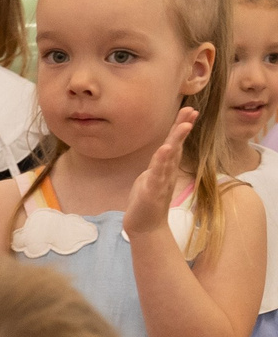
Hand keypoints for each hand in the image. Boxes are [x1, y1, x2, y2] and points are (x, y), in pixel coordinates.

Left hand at [124, 107, 197, 238]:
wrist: (145, 226)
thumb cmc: (147, 201)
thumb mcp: (152, 177)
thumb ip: (158, 164)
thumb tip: (163, 152)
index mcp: (164, 167)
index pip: (173, 143)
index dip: (180, 127)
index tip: (189, 110)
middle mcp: (166, 172)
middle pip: (175, 146)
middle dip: (182, 128)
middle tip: (191, 111)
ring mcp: (161, 181)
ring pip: (169, 158)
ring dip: (175, 141)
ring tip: (183, 126)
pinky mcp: (152, 191)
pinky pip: (157, 174)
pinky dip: (160, 162)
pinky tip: (164, 151)